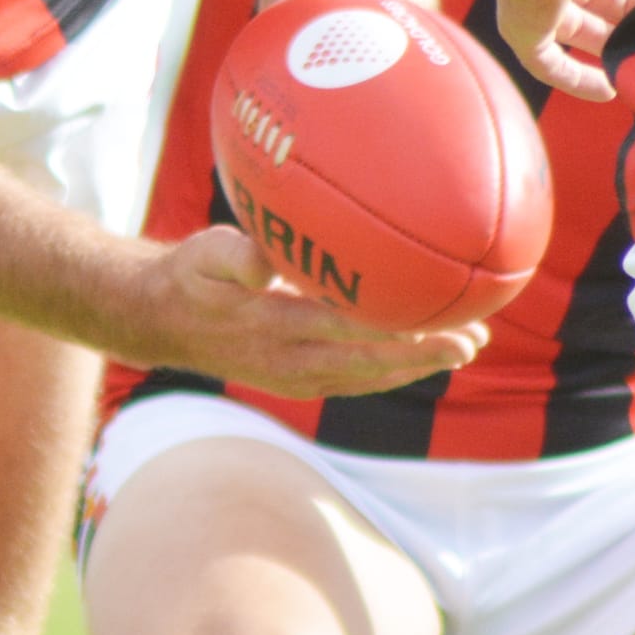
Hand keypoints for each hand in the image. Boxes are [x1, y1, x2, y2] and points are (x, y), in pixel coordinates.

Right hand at [127, 227, 488, 398]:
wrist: (162, 321)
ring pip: (368, 377)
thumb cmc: (190, 274)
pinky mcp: (298, 381)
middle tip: (472, 340)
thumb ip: (233, 253)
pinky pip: (355, 380)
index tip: (434, 318)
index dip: (391, 328)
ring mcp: (295, 378)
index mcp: (270, 327)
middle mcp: (289, 362)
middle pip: (368, 363)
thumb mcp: (202, 254)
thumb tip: (266, 258)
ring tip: (467, 348)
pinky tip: (424, 356)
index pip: (342, 329)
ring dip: (417, 365)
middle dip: (423, 354)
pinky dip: (392, 370)